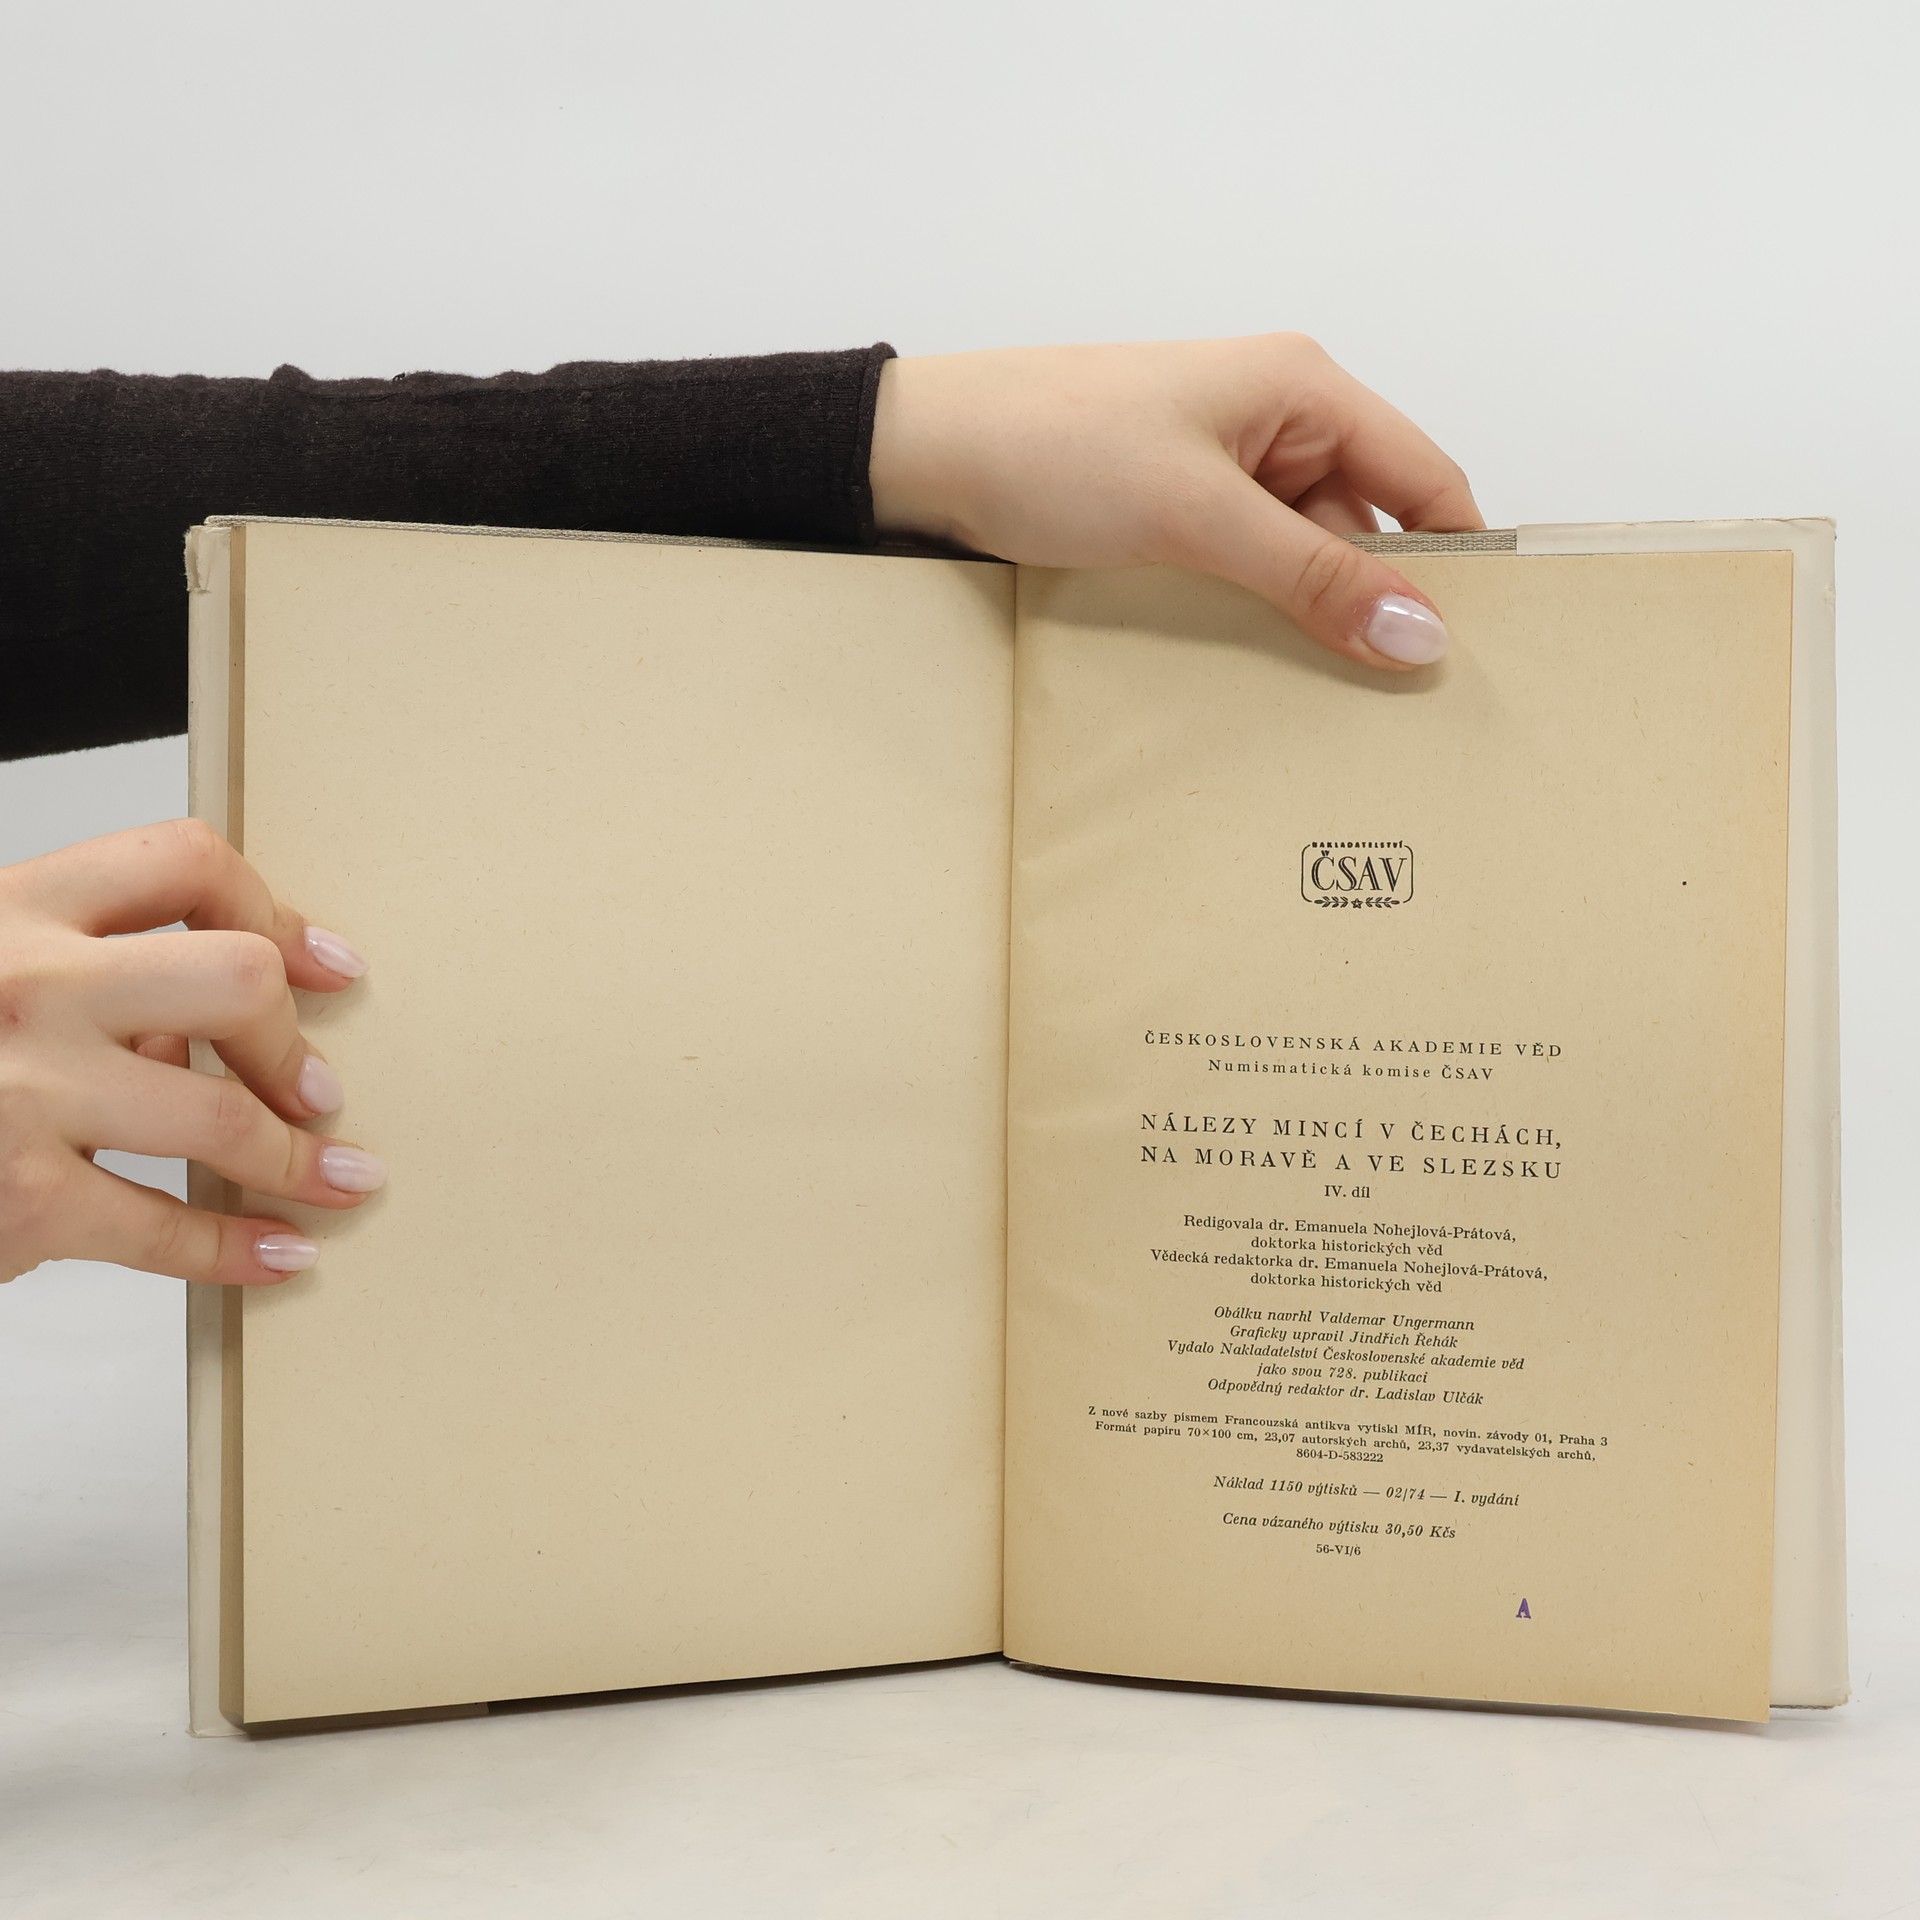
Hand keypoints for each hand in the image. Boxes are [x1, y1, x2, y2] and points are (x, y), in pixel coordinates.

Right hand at [0, 819, 382, 1286]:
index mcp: (14, 909)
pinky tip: (282, 1252)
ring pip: (222, 1115)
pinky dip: (240, 1248)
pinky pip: (166, 1226)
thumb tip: (228, 1012)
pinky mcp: (18, 1198)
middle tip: (316, 1089)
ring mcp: (22, 1092)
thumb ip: (87, 972)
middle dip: (291, 1041)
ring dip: (300, 1158)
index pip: (184, 861)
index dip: (275, 912)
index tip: (324, 965)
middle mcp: (26, 986)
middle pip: (235, 980)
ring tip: (339, 1178)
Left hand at [869, 333, 1483, 670]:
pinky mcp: (1175, 512)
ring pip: (1303, 556)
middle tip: (1403, 704)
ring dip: (1312, 618)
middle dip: (1379, 604)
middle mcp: (1275, 422)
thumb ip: (1310, 576)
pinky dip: (1257, 614)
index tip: (1477, 649)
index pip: (1423, 478)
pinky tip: (1261, 674)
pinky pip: (1246, 569)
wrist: (924, 453)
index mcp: (1302, 389)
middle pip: (1367, 526)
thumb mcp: (1196, 515)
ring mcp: (1222, 471)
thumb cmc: (1052, 446)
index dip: (1458, 559)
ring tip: (1335, 706)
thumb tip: (1420, 634)